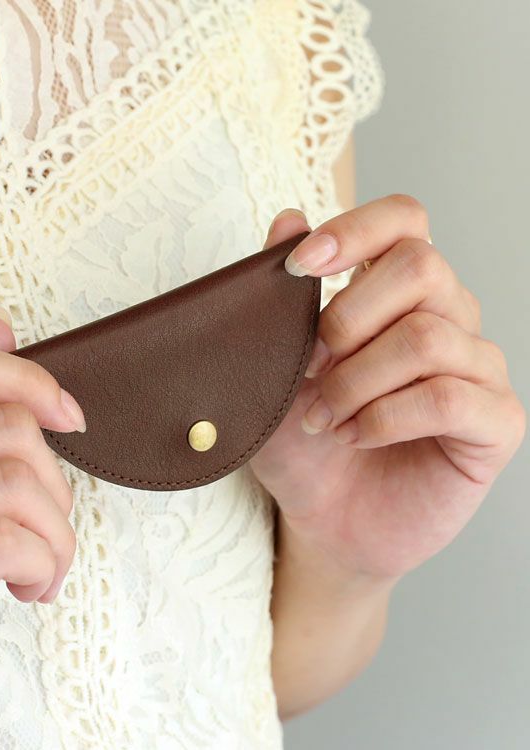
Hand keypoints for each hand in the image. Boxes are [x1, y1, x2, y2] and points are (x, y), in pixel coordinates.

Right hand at [0, 306, 84, 749]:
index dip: (25, 377)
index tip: (69, 417)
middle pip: (6, 430)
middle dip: (56, 485)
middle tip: (47, 529)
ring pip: (15, 485)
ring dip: (58, 534)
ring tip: (42, 567)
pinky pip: (5, 540)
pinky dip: (45, 564)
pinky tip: (31, 589)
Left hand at [249, 196, 525, 583]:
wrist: (323, 520)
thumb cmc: (300, 444)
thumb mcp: (272, 371)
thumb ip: (281, 299)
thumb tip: (288, 218)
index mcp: (394, 296)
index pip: (404, 221)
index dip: (356, 229)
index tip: (301, 267)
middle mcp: (445, 320)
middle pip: (422, 265)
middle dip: (347, 320)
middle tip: (308, 370)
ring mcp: (476, 369)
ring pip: (426, 336)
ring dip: (355, 381)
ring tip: (322, 419)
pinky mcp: (494, 423)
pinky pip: (449, 397)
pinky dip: (386, 417)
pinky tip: (356, 436)